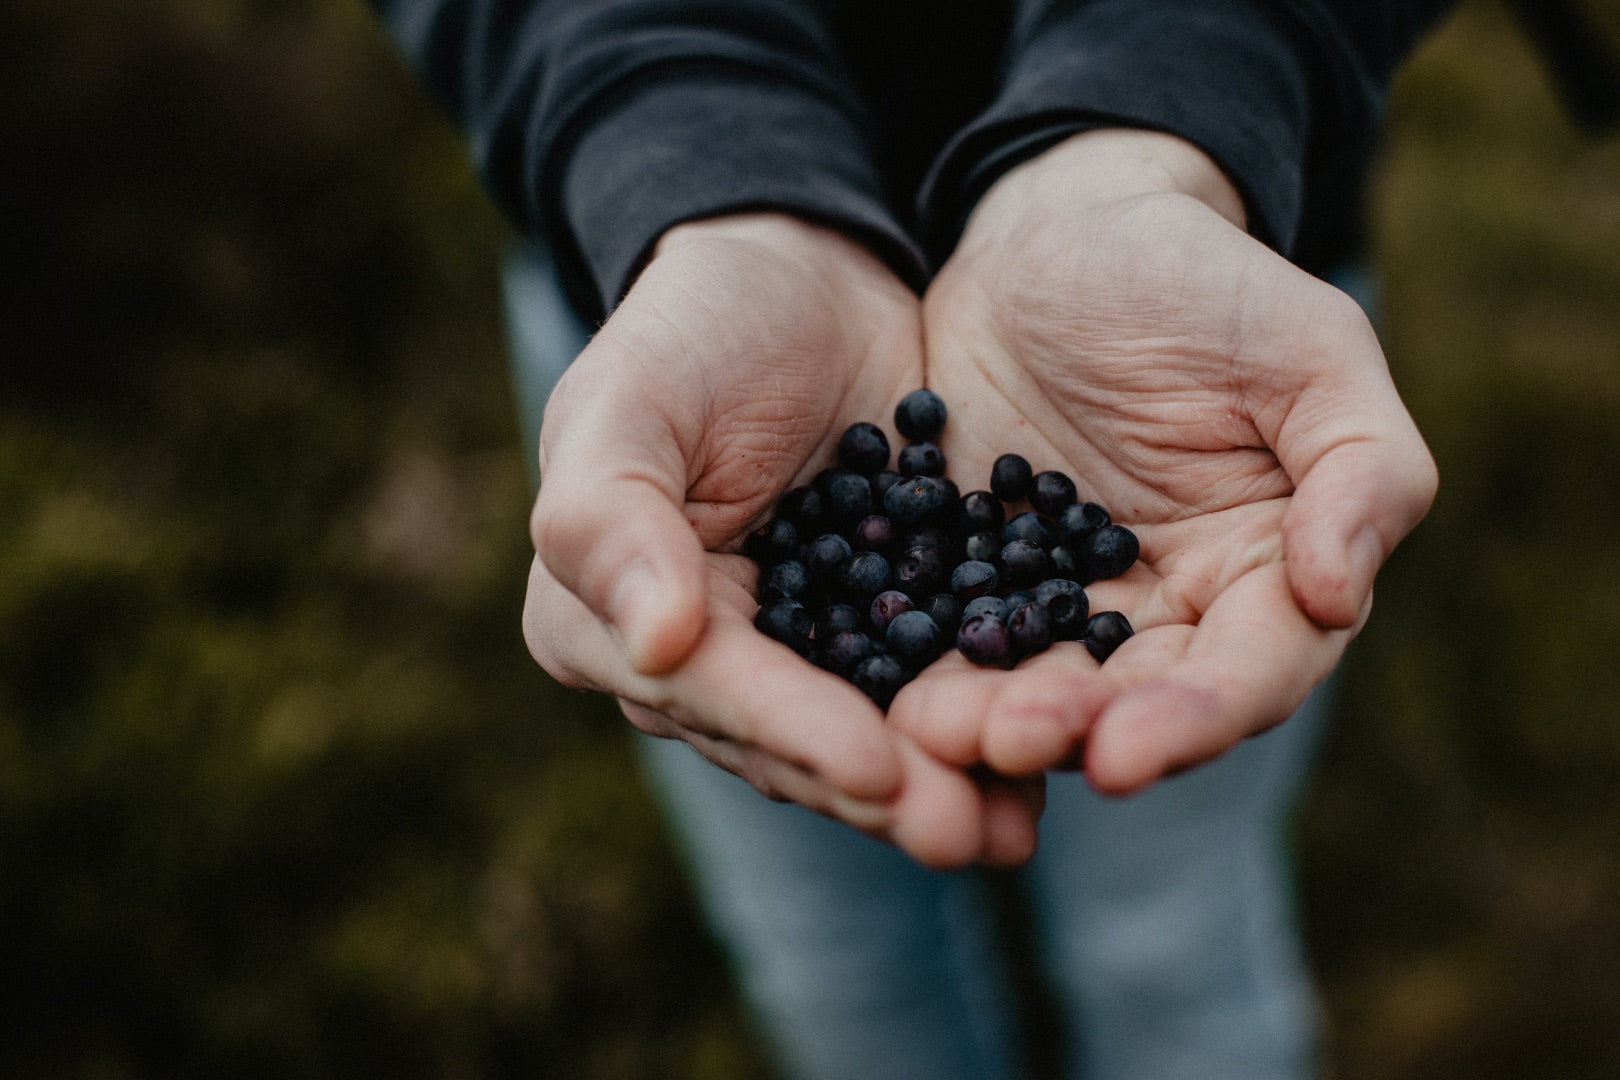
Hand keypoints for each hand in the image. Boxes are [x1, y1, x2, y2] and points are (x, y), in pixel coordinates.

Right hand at [522, 213, 1042, 866]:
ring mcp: (797, 650)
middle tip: (965, 832)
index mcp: (609, 620)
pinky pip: (930, 679)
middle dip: (880, 789)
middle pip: (790, 741)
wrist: (802, 275)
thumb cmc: (694, 326)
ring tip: (1017, 824)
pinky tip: (1051, 747)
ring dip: (941, 779)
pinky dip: (984, 714)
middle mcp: (699, 660)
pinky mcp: (884, 624)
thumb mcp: (629, 398)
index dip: (792, 733)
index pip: (706, 692)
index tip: (878, 770)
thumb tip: (653, 645)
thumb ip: (612, 517)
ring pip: (865, 731)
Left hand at [889, 131, 1436, 792]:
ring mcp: (1062, 596)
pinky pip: (952, 631)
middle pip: (1134, 700)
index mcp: (1267, 571)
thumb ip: (1362, 469)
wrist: (1058, 233)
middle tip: (1008, 741)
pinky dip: (924, 665)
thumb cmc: (1203, 281)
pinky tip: (882, 693)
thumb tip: (1336, 596)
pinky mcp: (975, 572)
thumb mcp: (1311, 349)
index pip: (1251, 671)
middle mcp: (1168, 607)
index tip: (1122, 754)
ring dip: (991, 719)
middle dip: (1074, 730)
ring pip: (1038, 682)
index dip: (1194, 720)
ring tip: (934, 733)